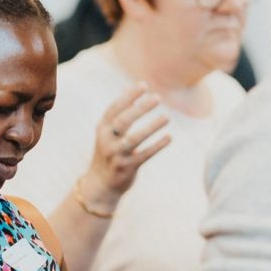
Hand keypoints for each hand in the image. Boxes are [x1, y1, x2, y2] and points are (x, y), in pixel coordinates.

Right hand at [78, 83, 170, 208]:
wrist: (100, 184)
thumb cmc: (108, 153)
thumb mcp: (107, 133)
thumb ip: (118, 115)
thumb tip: (131, 90)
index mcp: (102, 129)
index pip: (115, 108)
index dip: (129, 96)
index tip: (144, 85)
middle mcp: (107, 141)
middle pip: (124, 121)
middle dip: (140, 108)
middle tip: (158, 98)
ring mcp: (116, 155)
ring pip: (134, 139)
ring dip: (151, 127)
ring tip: (167, 117)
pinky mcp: (127, 168)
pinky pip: (144, 155)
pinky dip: (157, 146)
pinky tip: (169, 137)